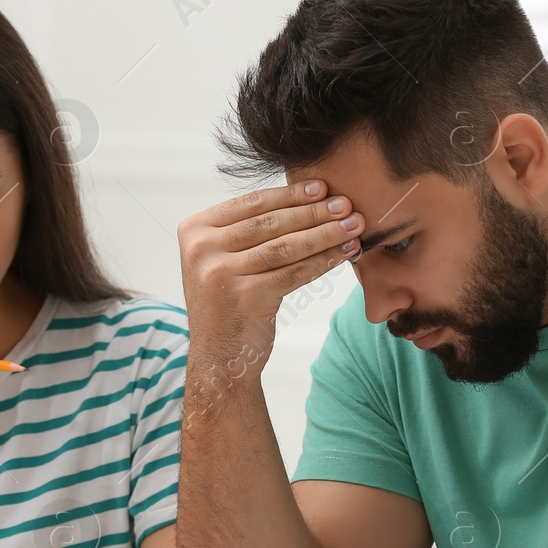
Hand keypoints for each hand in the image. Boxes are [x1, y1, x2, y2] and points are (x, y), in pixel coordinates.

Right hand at [177, 180, 364, 379]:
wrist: (219, 360)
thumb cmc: (230, 305)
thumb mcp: (223, 260)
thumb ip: (247, 231)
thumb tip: (304, 197)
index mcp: (194, 230)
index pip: (250, 204)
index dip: (290, 194)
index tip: (323, 187)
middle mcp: (201, 249)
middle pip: (270, 223)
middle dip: (314, 212)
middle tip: (347, 204)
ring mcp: (220, 273)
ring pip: (285, 246)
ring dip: (325, 234)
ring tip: (353, 225)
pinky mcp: (245, 297)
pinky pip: (294, 273)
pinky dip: (323, 261)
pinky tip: (344, 253)